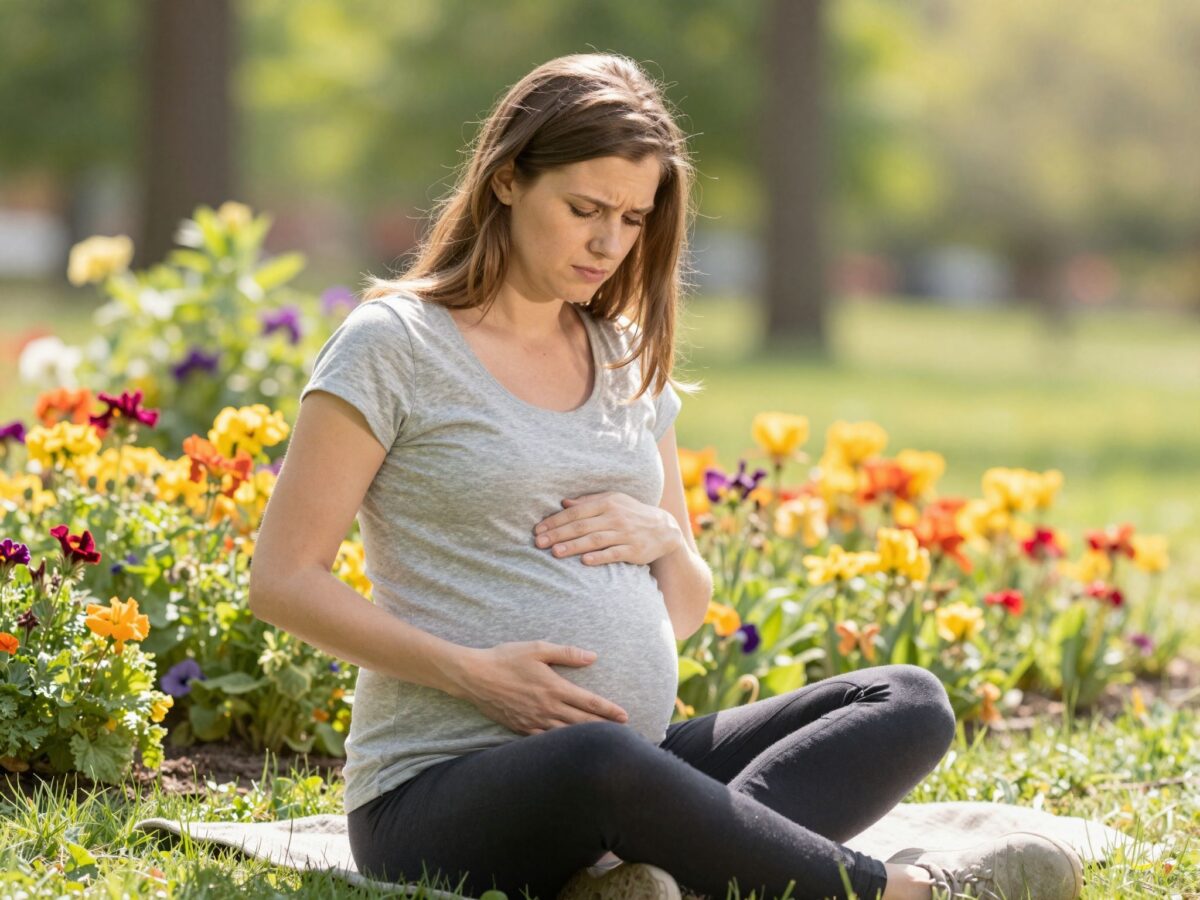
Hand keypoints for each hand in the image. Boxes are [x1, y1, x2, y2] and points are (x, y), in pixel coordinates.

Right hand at [457, 642, 629, 734]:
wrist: (474, 677)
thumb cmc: (506, 659)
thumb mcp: (537, 649)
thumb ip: (566, 654)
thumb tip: (592, 657)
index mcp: (554, 688)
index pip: (589, 703)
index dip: (609, 710)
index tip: (625, 716)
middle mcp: (548, 708)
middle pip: (583, 723)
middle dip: (604, 729)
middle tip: (622, 735)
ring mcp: (534, 722)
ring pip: (567, 735)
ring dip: (586, 740)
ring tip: (602, 745)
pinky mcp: (521, 729)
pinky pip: (546, 742)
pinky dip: (561, 746)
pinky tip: (569, 750)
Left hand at [533, 491, 682, 565]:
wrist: (664, 529)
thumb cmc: (632, 513)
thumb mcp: (613, 501)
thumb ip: (588, 501)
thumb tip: (563, 502)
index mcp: (606, 503)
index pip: (576, 512)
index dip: (555, 520)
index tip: (538, 529)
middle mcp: (615, 517)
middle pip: (581, 526)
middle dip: (558, 534)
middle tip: (539, 543)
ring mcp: (625, 534)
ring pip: (594, 540)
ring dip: (573, 546)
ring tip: (555, 553)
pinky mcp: (634, 550)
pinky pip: (614, 554)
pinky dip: (599, 557)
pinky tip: (585, 561)